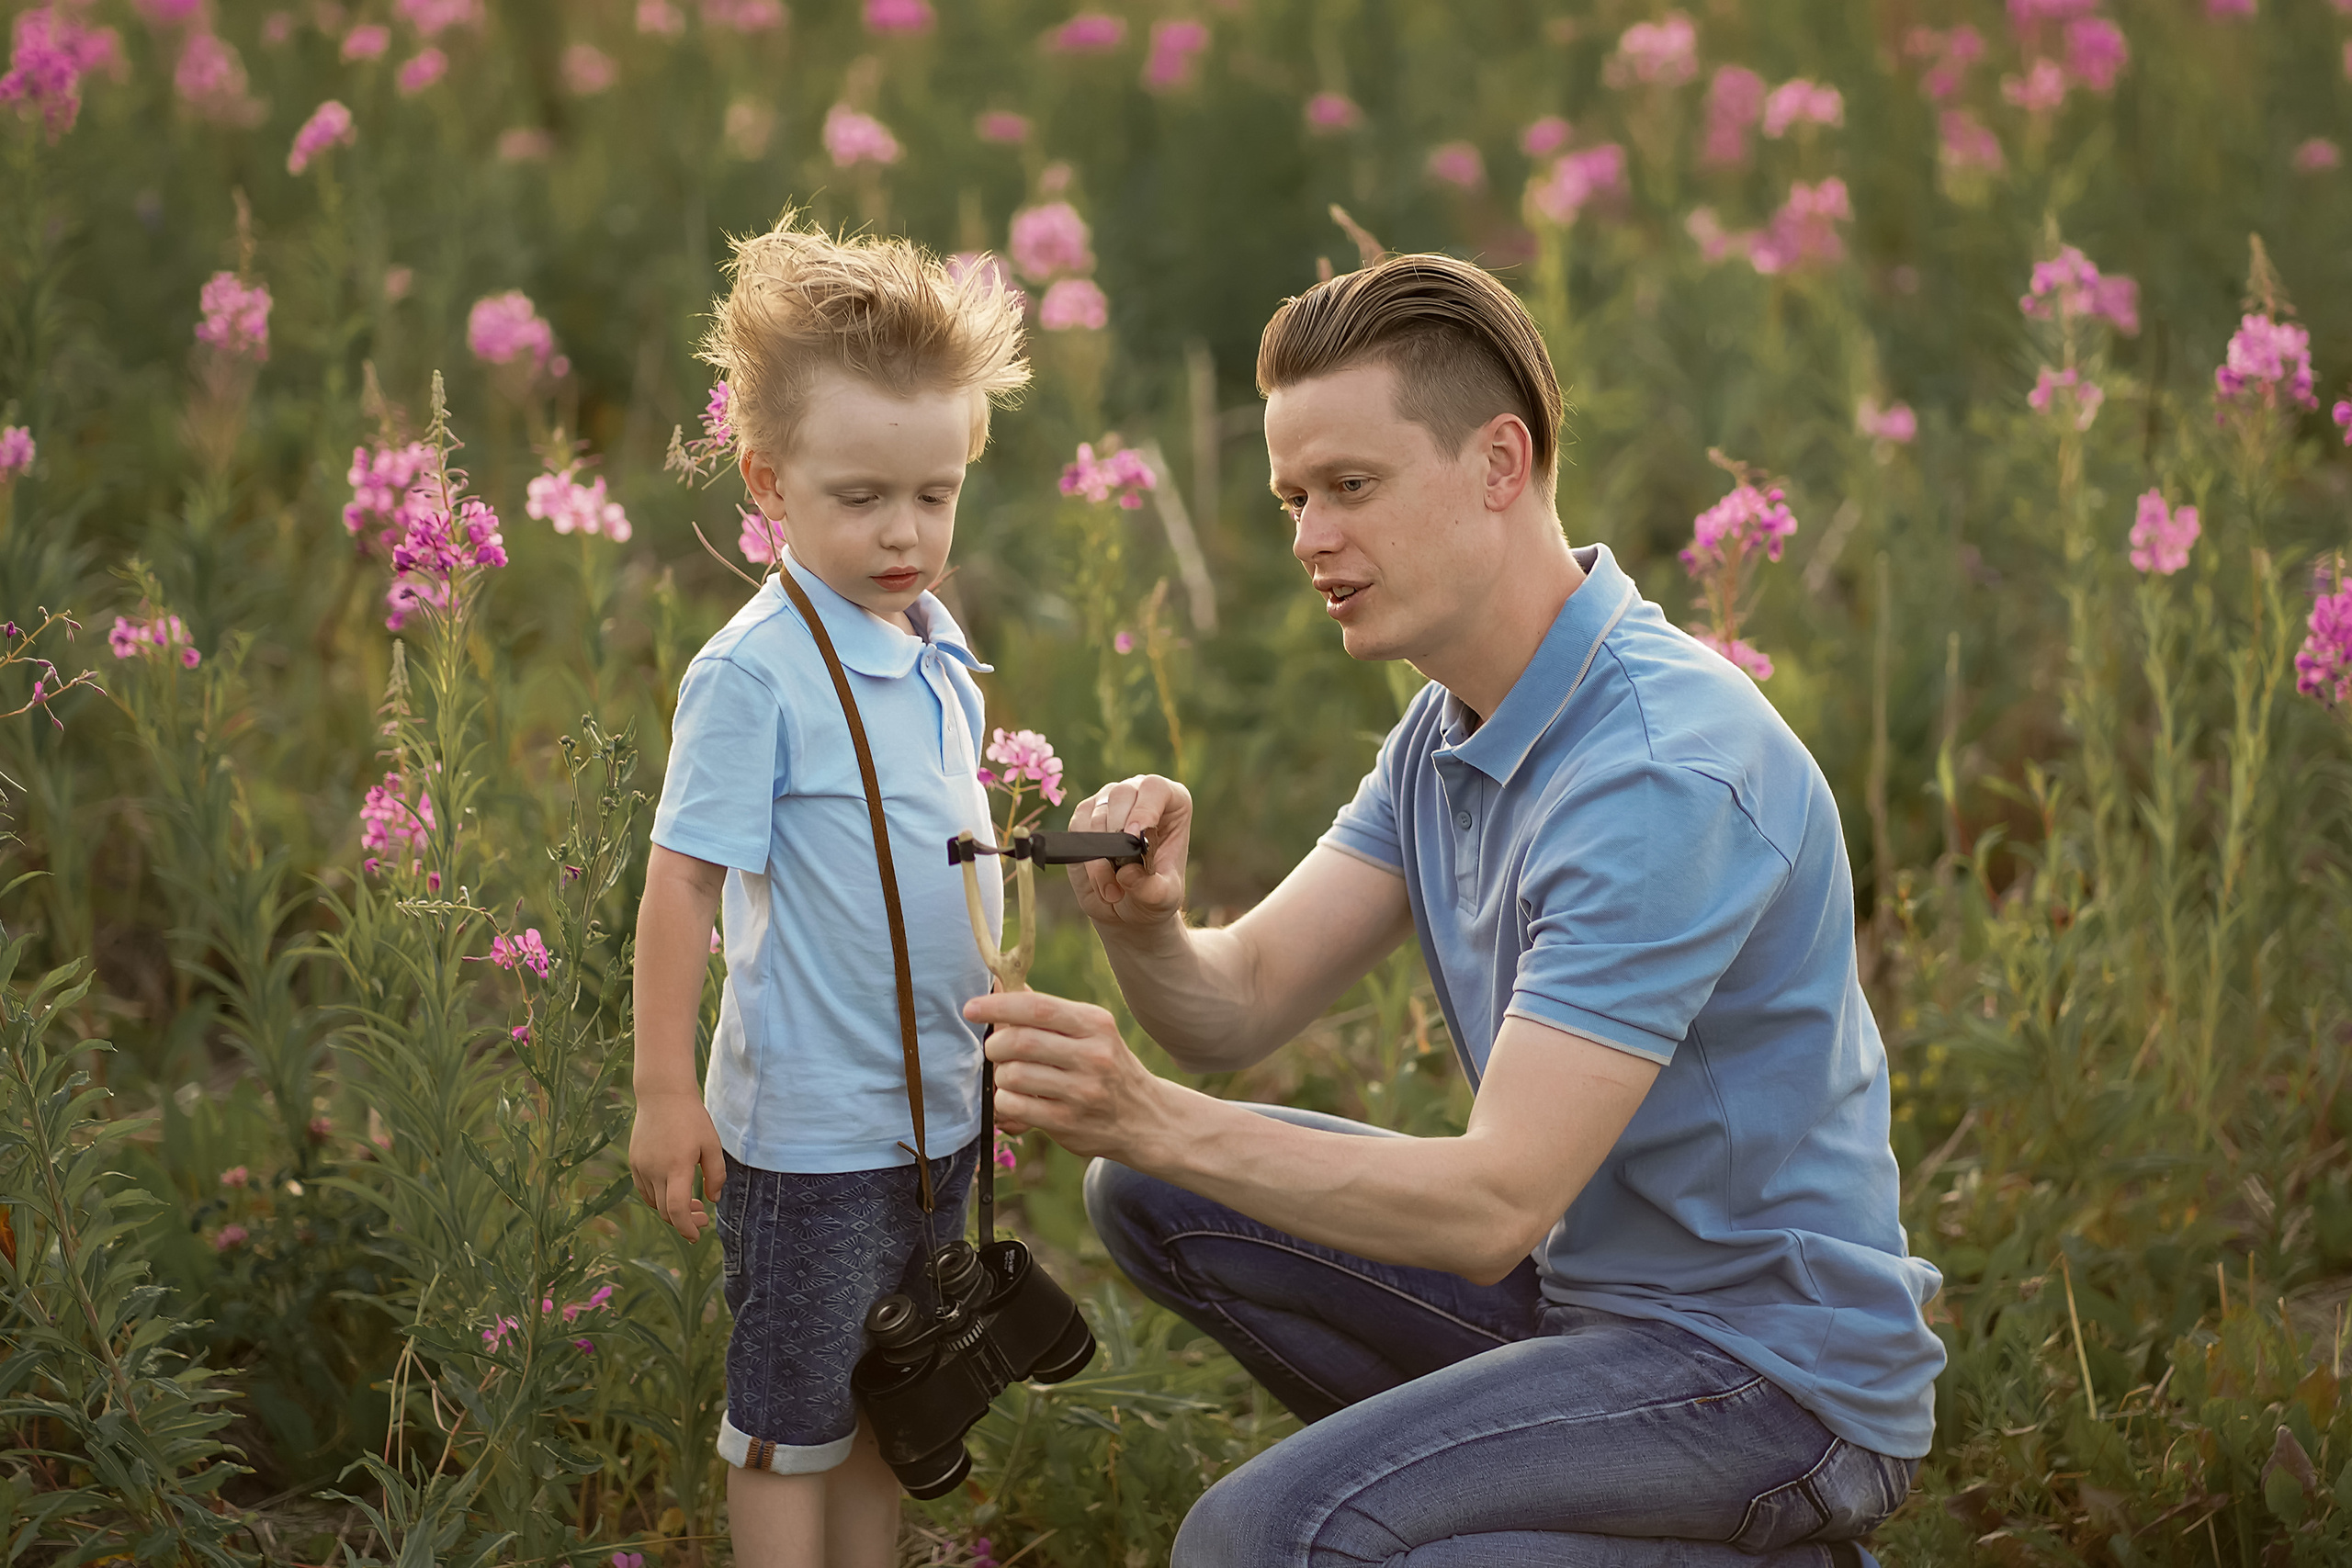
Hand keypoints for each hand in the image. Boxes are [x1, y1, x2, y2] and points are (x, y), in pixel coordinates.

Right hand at [629, 1088, 726, 1242]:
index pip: (677, 1210)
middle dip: (685, 1221)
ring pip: (654, 1202)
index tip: (697, 1235)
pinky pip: (644, 1190)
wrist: (662, 1095)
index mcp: (677, 1167)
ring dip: (672, 1210)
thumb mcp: (711, 1145)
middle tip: (703, 1218)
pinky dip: (658, 1198)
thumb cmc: (692, 1118)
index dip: (686, 1228)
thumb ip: (715, 1175)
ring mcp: (641, 1167)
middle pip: (665, 1211)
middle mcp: (655, 1170)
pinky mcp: (635, 1162)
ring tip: (692, 1203)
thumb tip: (712, 1200)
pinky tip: (672, 1191)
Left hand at [965, 989, 1172, 1163]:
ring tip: (1012, 1078)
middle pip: (1020, 1042)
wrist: (1145, 1118)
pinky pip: (1014, 1106)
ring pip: (1012, 1075)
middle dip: (995, 1045)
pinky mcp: (1068, 1123)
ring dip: (1000, 1076)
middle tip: (996, 1049)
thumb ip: (1046, 1010)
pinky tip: (1017, 1101)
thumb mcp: (1090, 1032)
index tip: (971, 1008)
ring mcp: (1082, 1092)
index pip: (1038, 1008)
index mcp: (1096, 1024)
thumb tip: (1001, 982)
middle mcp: (1093, 1056)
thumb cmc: (1106, 1066)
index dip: (998, 1006)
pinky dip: (1005, 1102)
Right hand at [1064, 774, 1191, 932]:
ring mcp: (1109, 802)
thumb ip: (1152, 888)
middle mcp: (1138, 794)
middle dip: (1117, 832)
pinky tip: (1099, 880)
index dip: (1144, 809)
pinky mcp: (1084, 816)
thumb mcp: (1163, 897)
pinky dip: (1085, 856)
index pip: (1155, 788)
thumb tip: (1127, 873)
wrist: (1129, 906)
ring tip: (1114, 890)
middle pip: (1121, 794)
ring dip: (1101, 856)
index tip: (1134, 837)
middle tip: (1121, 869)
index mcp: (1170, 802)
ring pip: (1096, 814)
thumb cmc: (1154, 892)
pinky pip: (1077, 827)